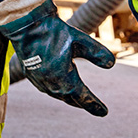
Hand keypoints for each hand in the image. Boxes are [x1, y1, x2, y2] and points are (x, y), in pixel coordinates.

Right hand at [0, 0, 114, 115]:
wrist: (25, 25)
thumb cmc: (53, 32)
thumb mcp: (80, 40)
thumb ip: (96, 52)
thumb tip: (112, 63)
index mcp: (64, 79)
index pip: (84, 98)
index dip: (95, 105)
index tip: (104, 112)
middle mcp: (51, 85)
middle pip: (70, 99)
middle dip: (82, 103)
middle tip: (94, 107)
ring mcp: (39, 82)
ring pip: (58, 94)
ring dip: (69, 97)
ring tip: (78, 98)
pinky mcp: (31, 75)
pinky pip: (47, 88)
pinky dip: (57, 90)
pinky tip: (59, 86)